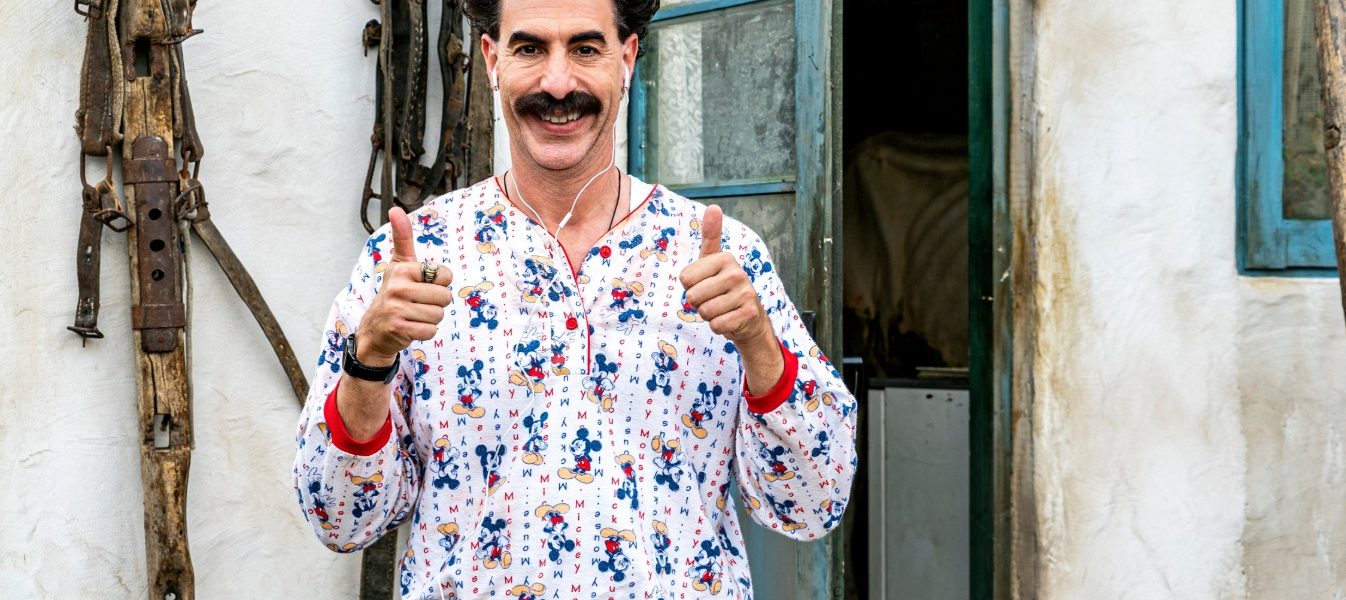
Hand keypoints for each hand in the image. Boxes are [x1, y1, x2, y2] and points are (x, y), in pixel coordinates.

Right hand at [355, 207, 453, 365]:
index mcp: (402, 269)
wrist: (375, 329)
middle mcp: (398, 287)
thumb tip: (395, 209)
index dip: (440, 283)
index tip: (422, 285)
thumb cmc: (394, 293)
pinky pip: (431, 331)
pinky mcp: (399, 328)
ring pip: (438, 315)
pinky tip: (411, 327)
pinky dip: (425, 332)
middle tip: (418, 303)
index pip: (445, 275)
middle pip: (444, 297)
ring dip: (430, 318)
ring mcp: (397, 309)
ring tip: (414, 315)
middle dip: (436, 303)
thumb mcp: (398, 264)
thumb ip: (402, 238)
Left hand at [679, 205, 776, 355]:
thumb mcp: (714, 261)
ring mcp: (745, 293)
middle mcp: (737, 272)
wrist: (749, 318)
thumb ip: (711, 235)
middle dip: (698, 304)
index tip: (706, 284)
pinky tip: (729, 319)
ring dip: (709, 316)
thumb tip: (714, 206)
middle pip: (693, 296)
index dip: (691, 287)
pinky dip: (718, 327)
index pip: (685, 278)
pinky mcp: (749, 313)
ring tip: (722, 309)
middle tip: (714, 300)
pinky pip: (717, 325)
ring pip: (705, 312)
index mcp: (724, 258)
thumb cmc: (724, 288)